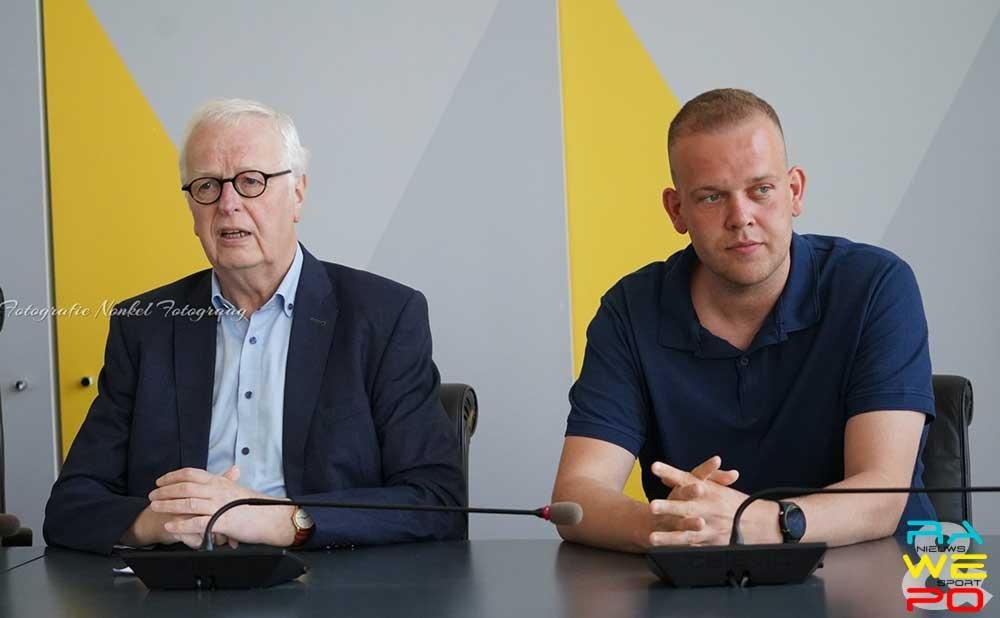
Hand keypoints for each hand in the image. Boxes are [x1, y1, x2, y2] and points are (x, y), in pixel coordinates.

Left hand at [148, 465, 295, 547]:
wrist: (272, 518)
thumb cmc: (257, 506)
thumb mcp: (238, 490)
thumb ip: (226, 483)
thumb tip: (222, 475)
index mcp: (220, 481)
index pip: (191, 473)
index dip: (173, 476)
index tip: (161, 481)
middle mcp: (217, 490)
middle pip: (184, 487)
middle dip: (165, 490)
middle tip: (152, 495)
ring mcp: (218, 505)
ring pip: (187, 503)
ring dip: (168, 505)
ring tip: (155, 508)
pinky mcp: (221, 521)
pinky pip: (196, 523)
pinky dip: (181, 525)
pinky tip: (170, 526)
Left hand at [647, 459, 778, 545]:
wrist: (756, 522)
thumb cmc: (728, 502)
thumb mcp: (712, 486)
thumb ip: (688, 479)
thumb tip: (666, 475)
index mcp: (706, 489)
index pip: (684, 478)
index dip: (669, 472)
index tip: (655, 467)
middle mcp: (706, 507)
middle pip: (685, 506)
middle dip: (668, 507)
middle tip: (652, 506)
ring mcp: (708, 526)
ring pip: (686, 531)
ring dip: (669, 536)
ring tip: (653, 537)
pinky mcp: (710, 541)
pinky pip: (691, 545)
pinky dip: (677, 548)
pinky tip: (663, 551)